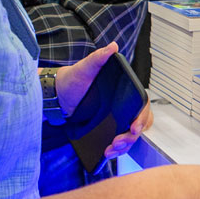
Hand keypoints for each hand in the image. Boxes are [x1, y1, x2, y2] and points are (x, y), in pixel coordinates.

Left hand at [53, 43, 151, 158]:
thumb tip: (112, 47)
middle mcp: (123, 105)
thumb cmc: (72, 79)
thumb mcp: (85, 68)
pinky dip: (117, 149)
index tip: (134, 127)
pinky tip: (107, 152)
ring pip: (130, 135)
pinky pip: (118, 141)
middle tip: (118, 141)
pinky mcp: (106, 128)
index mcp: (124, 91)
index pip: (142, 105)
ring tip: (111, 149)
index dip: (143, 117)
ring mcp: (115, 118)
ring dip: (125, 145)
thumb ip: (98, 58)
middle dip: (131, 135)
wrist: (57, 95)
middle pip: (139, 123)